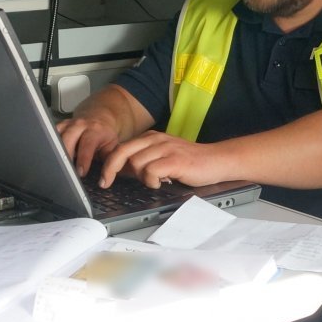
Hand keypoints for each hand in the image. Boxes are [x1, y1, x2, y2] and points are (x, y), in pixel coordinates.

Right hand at [56, 117, 120, 177]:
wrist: (100, 117)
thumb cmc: (105, 135)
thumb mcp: (112, 148)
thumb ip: (110, 164)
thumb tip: (104, 182)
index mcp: (95, 130)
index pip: (87, 144)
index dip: (84, 159)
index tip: (81, 172)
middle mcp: (80, 125)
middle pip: (68, 139)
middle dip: (66, 156)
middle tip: (67, 172)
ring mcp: (68, 124)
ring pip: (57, 137)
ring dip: (56, 152)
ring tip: (59, 167)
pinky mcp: (59, 126)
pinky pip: (51, 135)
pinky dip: (51, 146)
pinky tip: (53, 157)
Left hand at [99, 131, 223, 188]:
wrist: (217, 160)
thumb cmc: (191, 162)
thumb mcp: (164, 156)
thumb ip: (146, 159)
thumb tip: (123, 171)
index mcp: (152, 138)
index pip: (122, 147)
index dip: (109, 163)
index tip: (105, 178)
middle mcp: (157, 140)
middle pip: (122, 152)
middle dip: (110, 169)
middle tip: (105, 183)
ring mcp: (166, 149)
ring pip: (136, 163)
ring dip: (140, 177)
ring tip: (154, 181)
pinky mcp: (175, 160)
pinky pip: (151, 171)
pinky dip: (152, 181)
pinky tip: (162, 183)